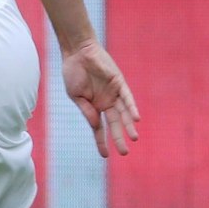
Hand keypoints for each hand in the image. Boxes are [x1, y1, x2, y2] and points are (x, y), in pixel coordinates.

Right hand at [62, 40, 140, 157]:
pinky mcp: (118, 83)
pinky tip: (136, 119)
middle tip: (124, 153)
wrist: (77, 52)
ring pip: (123, 113)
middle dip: (119, 138)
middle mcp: (105, 102)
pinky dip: (131, 108)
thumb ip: (86, 110)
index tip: (106, 156)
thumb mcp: (75, 95)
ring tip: (133, 139)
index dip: (102, 141)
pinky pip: (127, 98)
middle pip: (114, 123)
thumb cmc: (73, 72)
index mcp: (93, 106)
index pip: (99, 128)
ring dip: (129, 125)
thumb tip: (95, 125)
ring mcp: (113, 93)